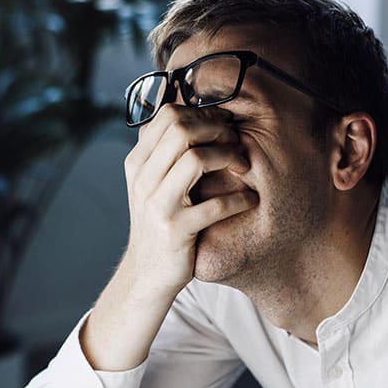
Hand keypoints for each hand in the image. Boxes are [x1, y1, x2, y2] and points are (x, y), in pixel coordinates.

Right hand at [75, 104, 257, 372]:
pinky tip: (249, 201)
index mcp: (137, 162)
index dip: (202, 112)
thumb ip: (167, 154)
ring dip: (228, 157)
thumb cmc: (160, 223)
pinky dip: (239, 199)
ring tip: (243, 167)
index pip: (167, 115)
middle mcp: (142, 179)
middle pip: (180, 129)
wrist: (147, 274)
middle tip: (236, 142)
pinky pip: (214, 205)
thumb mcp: (153, 184)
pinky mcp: (175, 231)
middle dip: (217, 129)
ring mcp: (157, 205)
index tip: (223, 124)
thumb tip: (198, 115)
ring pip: (195, 158)